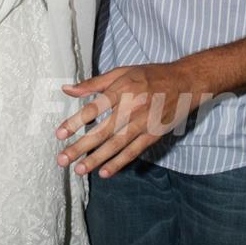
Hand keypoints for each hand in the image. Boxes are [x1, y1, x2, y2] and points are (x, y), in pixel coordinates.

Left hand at [56, 62, 202, 177]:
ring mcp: (144, 123)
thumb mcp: (122, 72)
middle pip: (102, 130)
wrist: (186, 82)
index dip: (75, 122)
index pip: (94, 108)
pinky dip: (119, 163)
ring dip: (97, 159)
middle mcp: (132, 107)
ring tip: (79, 170)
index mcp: (122, 89)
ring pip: (117, 144)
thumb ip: (94, 83)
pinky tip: (104, 172)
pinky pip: (134, 151)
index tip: (59, 134)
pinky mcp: (154, 134)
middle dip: (81, 147)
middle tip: (62, 160)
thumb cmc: (150, 75)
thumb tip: (67, 88)